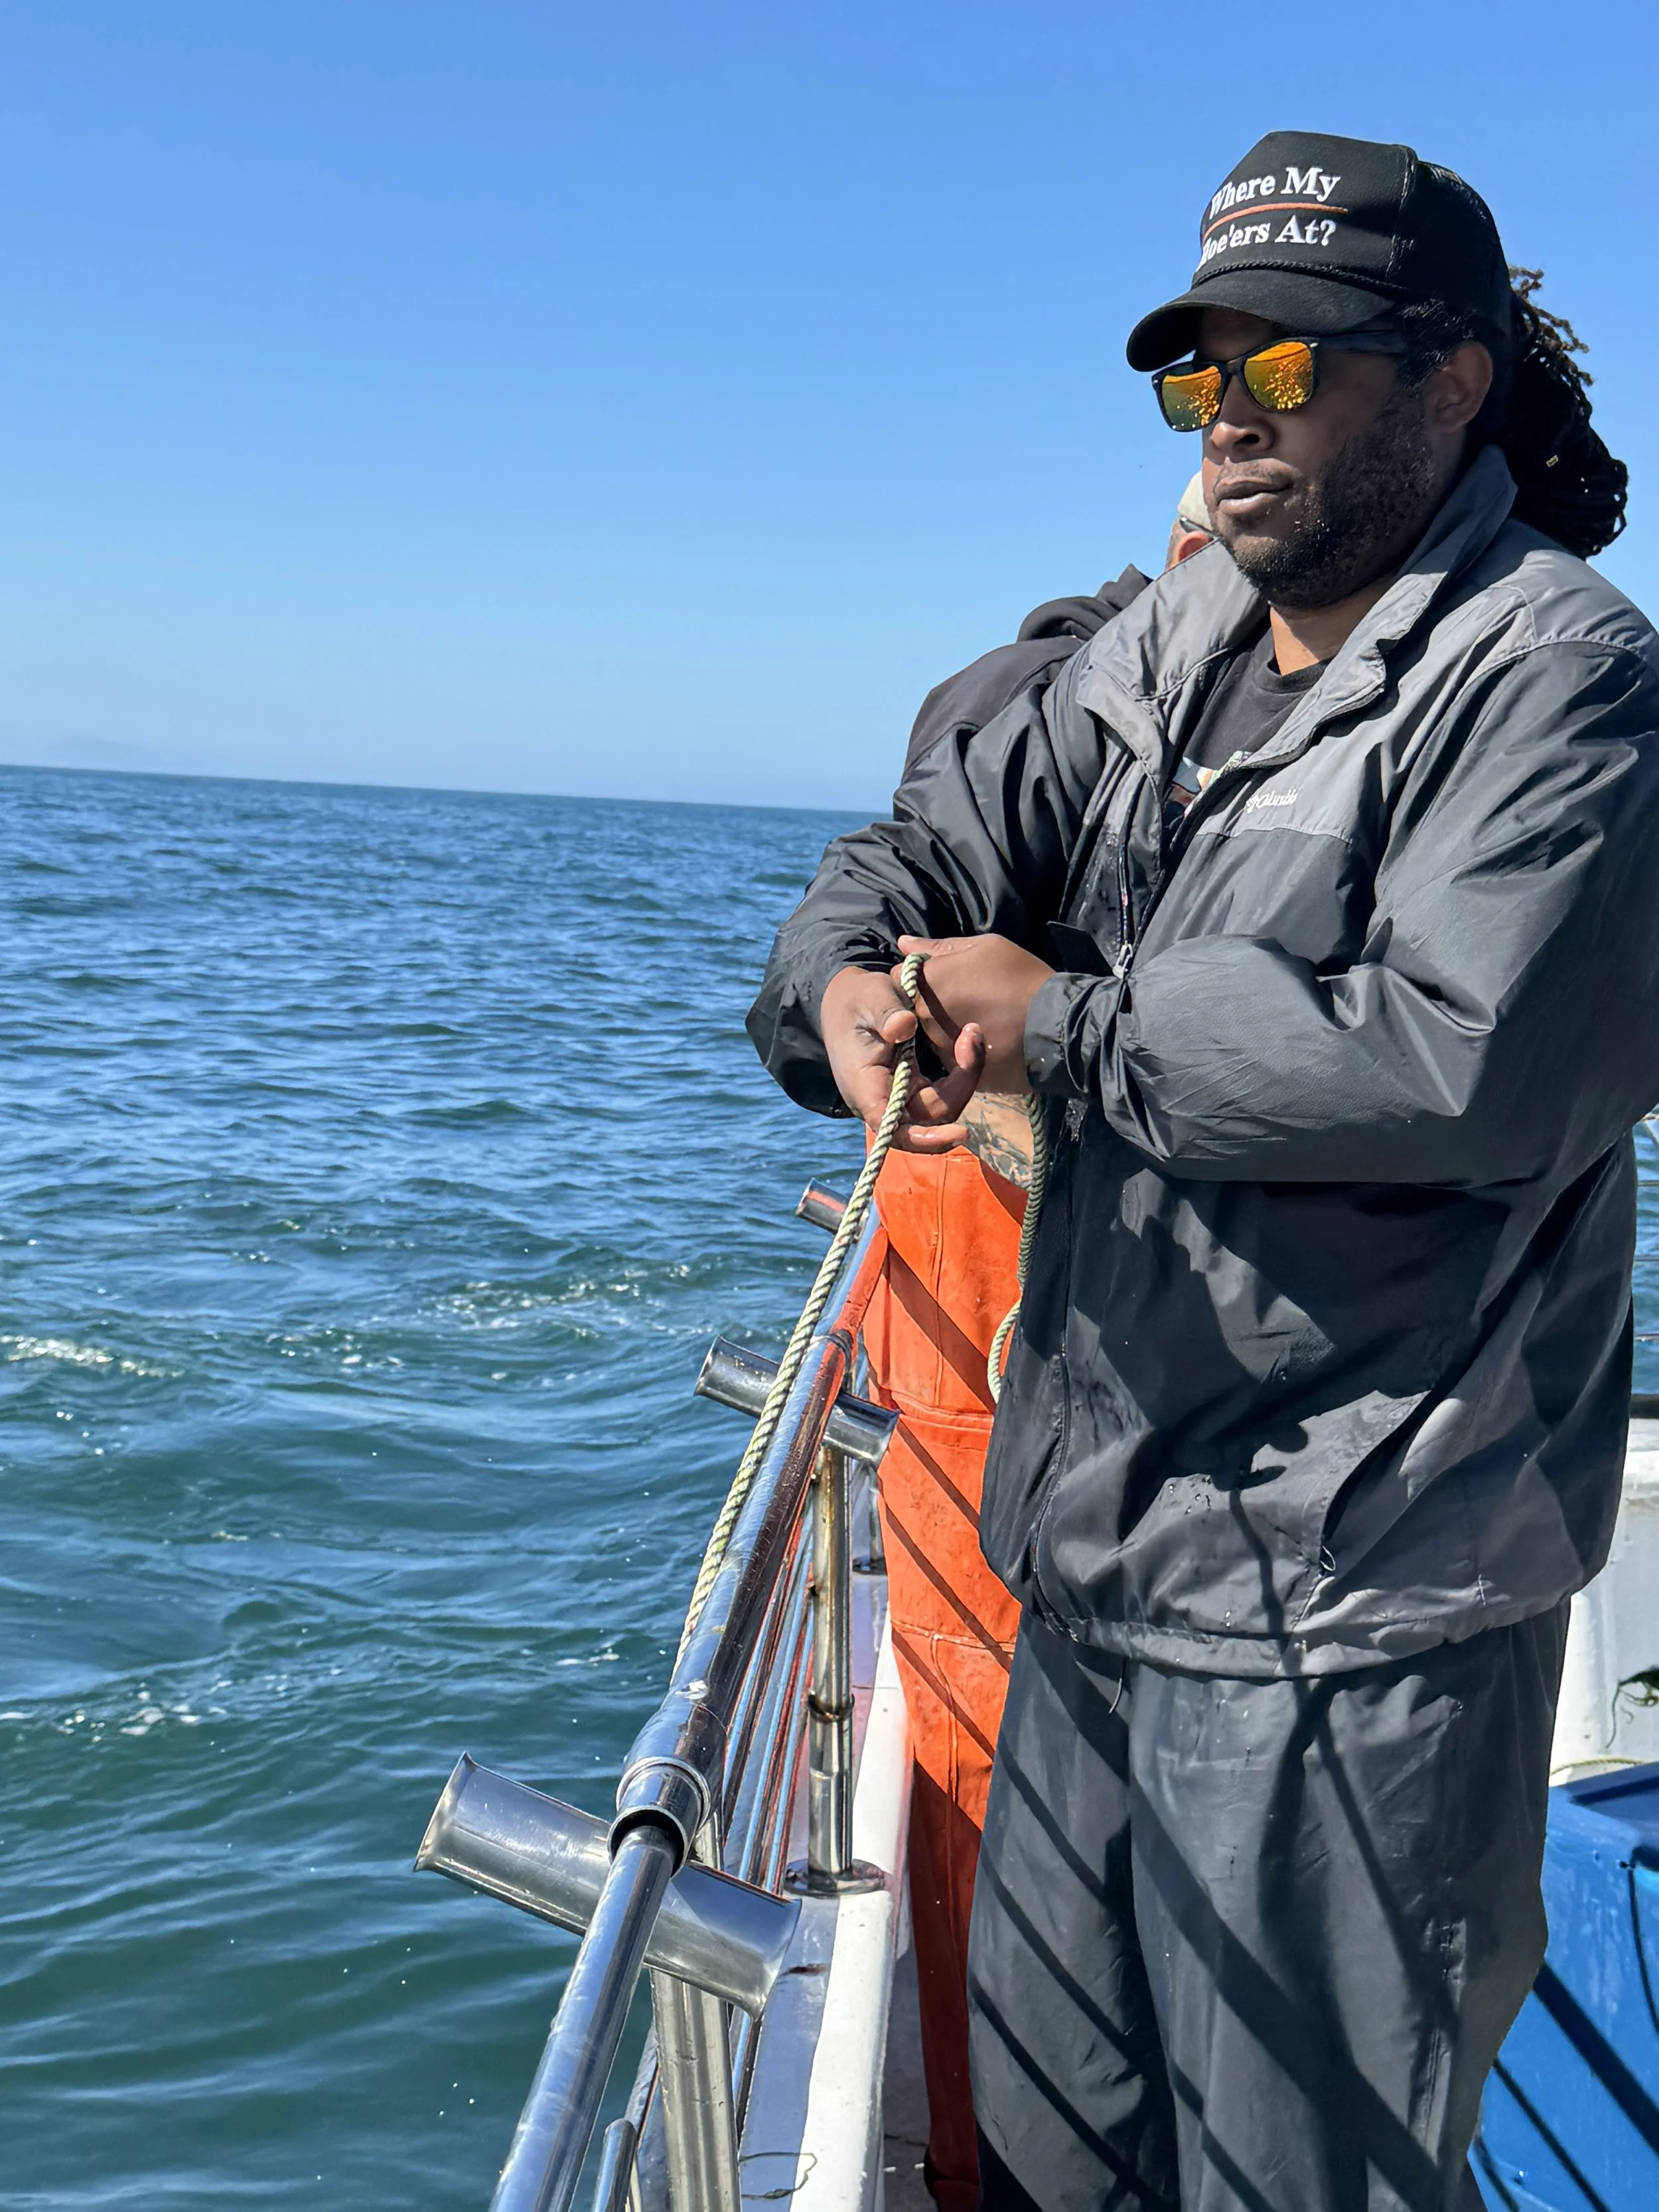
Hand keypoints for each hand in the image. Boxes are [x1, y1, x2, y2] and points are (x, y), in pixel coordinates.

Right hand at [819, 964, 985, 1151]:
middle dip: (960, 1087)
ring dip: (964, 1078)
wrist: (849, 1003)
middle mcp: (882, 1100)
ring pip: (940, 1108)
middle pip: (928, 1119)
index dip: (924, 1138)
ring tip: (972, 1034)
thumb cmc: (857, 1000)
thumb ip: (885, 1013)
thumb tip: (904, 1027)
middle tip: (972, 1038)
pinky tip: (967, 1042)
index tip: (961, 1133)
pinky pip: (941, 1094)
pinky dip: (960, 1073)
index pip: (892, 1126)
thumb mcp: (869, 997)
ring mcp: (899, 1096)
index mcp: (864, 1086)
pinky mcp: (913, 1086)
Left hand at [895, 934, 1053, 1093]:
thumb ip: (939, 947)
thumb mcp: (985, 948)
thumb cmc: (1021, 979)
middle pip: (915, 1009)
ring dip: (948, 1027)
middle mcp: (926, 1018)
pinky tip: (990, 1039)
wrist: (1056, 1028)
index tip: (944, 977)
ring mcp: (941, 1048)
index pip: (900, 977)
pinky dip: (964, 1050)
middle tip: (969, 998)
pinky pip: (953, 1057)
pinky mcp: (958, 1072)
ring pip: (933, 1035)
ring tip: (984, 1018)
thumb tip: (903, 942)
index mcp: (929, 982)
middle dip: (934, 1003)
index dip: (921, 977)